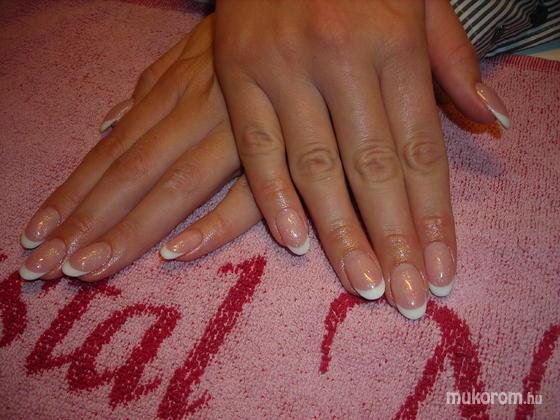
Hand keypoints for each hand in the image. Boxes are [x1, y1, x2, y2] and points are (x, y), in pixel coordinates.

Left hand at [19, 16, 260, 281]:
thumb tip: (108, 126)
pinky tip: (178, 252)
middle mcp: (194, 112)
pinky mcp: (282, 150)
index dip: (72, 195)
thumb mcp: (187, 53)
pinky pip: (249, 192)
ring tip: (91, 270)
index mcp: (172, 92)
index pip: (112, 152)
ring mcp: (236, 131)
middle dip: (86, 223)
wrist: (299, 14)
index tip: (38, 235)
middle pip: (132, 173)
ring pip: (176, 184)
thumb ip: (149, 91)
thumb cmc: (240, 39)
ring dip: (131, 230)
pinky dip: (215, 222)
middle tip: (47, 268)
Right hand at [214, 0, 509, 318]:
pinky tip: (297, 242)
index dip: (434, 216)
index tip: (442, 271)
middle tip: (406, 299)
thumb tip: (494, 122)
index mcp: (395, 41)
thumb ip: (455, 61)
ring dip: (342, 235)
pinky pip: (256, 147)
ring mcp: (284, 68)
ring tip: (366, 286)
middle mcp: (342, 58)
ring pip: (316, 168)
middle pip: (372, 170)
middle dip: (394, 241)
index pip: (420, 149)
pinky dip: (274, 197)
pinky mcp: (237, 73)